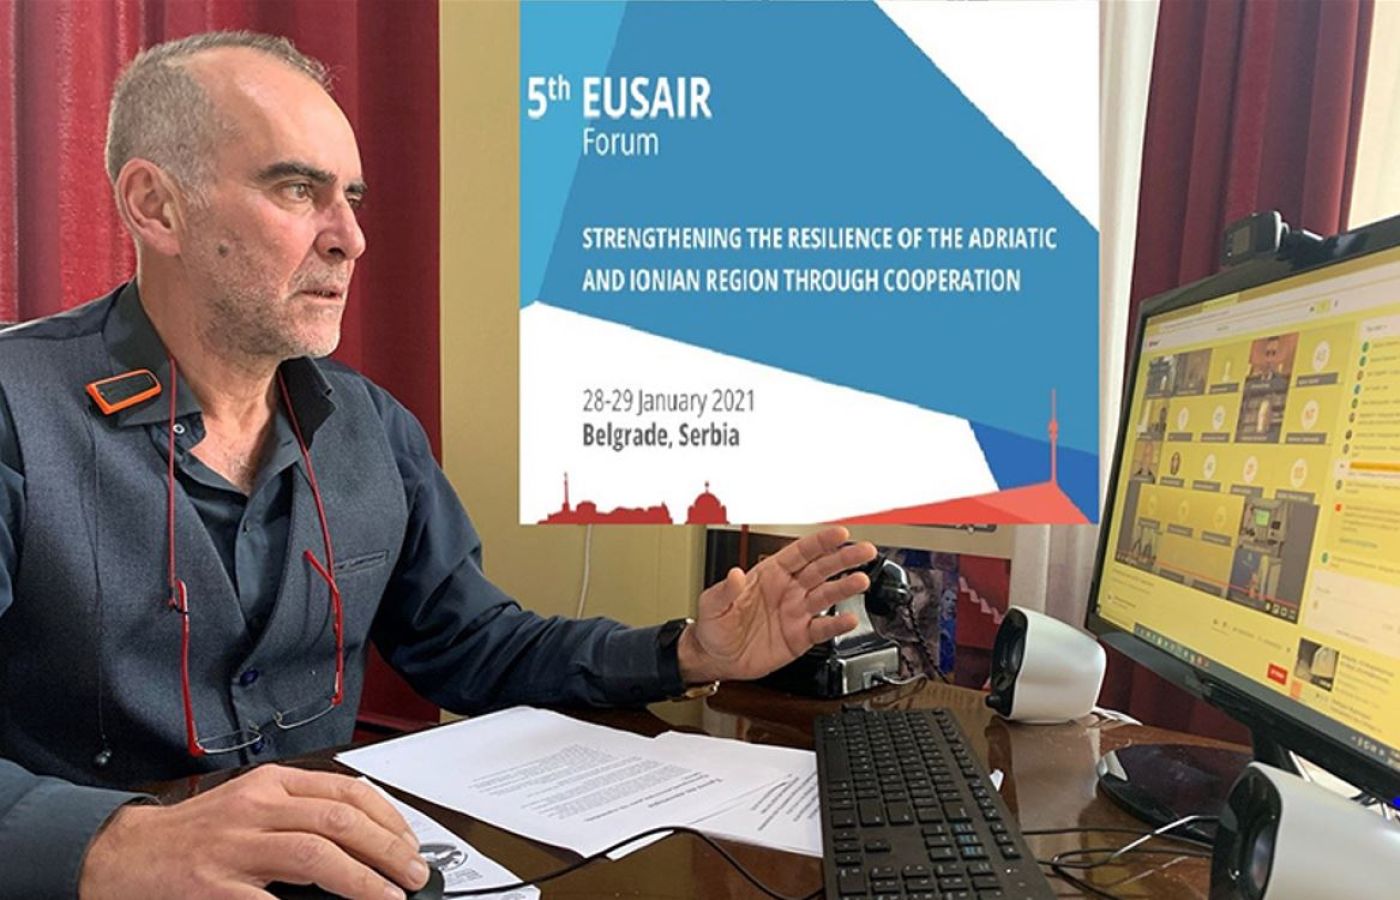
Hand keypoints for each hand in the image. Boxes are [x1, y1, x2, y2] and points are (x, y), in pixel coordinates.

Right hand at [79, 765, 429, 899]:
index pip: (346, 791)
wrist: (124, 854)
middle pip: (339, 821)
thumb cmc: (196, 834)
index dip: (387, 819)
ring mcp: (235, 848)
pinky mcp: (214, 888)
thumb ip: (302, 813)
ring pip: (315, 854)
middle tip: (413, 874)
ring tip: (389, 896)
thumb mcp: (252, 805)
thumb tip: (365, 838)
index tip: (410, 843)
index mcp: (271, 784)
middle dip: (387, 849)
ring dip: (362, 879)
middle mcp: (256, 808)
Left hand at [679, 526, 876, 682]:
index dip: (820, 542)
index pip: (799, 553)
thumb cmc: (714, 627)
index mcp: (769, 575)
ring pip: (827, 595)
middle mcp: (788, 590)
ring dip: (845, 588)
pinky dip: (837, 624)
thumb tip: (734, 575)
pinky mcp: (800, 637)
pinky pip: (823, 628)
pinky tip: (850, 619)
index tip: (839, 533)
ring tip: (861, 581)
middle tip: (864, 550)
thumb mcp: (712, 605)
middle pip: (821, 569)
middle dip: (843, 558)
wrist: (716, 659)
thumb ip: (725, 590)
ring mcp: (796, 613)